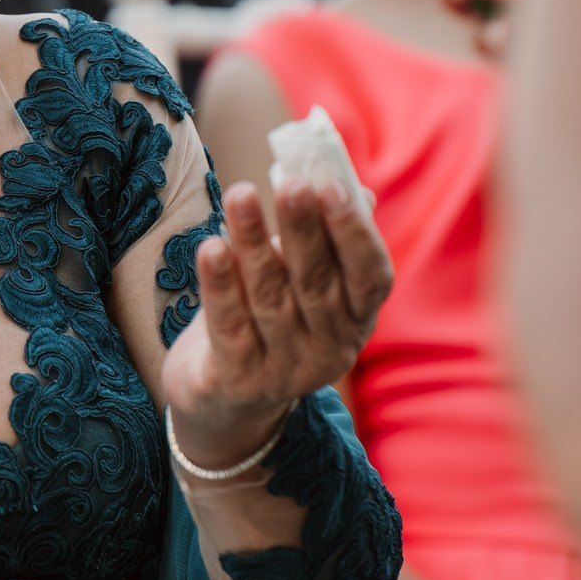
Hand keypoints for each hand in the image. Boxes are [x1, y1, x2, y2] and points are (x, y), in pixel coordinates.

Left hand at [162, 177, 392, 469]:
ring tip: (240, 195)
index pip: (370, 276)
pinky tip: (210, 247)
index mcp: (357, 319)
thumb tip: (348, 181)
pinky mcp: (239, 381)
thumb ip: (326, 236)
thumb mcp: (306, 281)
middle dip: (302, 229)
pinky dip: (219, 285)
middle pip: (316, 283)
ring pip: (269, 298)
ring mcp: (285, 370)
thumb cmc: (274, 317)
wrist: (227, 398)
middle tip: (289, 183)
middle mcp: (330, 350)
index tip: (330, 185)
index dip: (353, 232)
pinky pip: (229, 326)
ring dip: (254, 242)